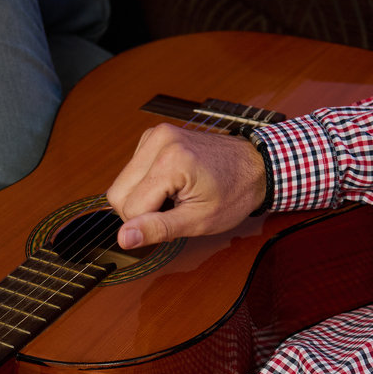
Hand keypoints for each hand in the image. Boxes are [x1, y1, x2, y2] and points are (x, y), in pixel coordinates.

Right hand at [104, 126, 266, 249]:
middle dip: (141, 211)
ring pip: (122, 184)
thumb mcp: (199, 220)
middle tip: (173, 211)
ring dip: (143, 198)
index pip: (130, 208)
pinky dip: (146, 184)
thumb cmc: (235, 193)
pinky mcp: (153, 137)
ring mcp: (155, 135)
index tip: (176, 219)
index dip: (149, 224)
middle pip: (118, 194)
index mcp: (170, 160)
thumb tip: (123, 238)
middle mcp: (158, 141)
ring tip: (174, 196)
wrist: (254, 166)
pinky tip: (170, 185)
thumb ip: (158, 229)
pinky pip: (131, 171)